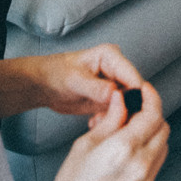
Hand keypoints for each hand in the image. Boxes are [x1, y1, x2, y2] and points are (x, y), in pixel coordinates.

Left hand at [25, 45, 145, 117]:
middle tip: (112, 123)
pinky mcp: (110, 99)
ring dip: (117, 117)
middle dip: (126, 110)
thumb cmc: (56, 74)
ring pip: (128, 105)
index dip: (136, 96)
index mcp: (112, 56)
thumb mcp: (75, 80)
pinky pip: (118, 112)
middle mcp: (117, 70)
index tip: (129, 114)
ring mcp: (115, 85)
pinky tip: (94, 123)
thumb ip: (96, 87)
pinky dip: (109, 120)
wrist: (44, 85)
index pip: (133, 77)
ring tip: (97, 121)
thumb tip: (115, 93)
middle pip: (134, 93)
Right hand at [38, 81, 168, 180]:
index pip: (153, 114)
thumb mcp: (84, 146)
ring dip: (151, 139)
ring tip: (128, 140)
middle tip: (135, 115)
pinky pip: (154, 173)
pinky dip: (145, 161)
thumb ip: (109, 121)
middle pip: (163, 130)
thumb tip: (120, 100)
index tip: (145, 92)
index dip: (151, 97)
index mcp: (123, 150)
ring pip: (162, 150)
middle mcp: (140, 168)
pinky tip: (125, 163)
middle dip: (152, 117)